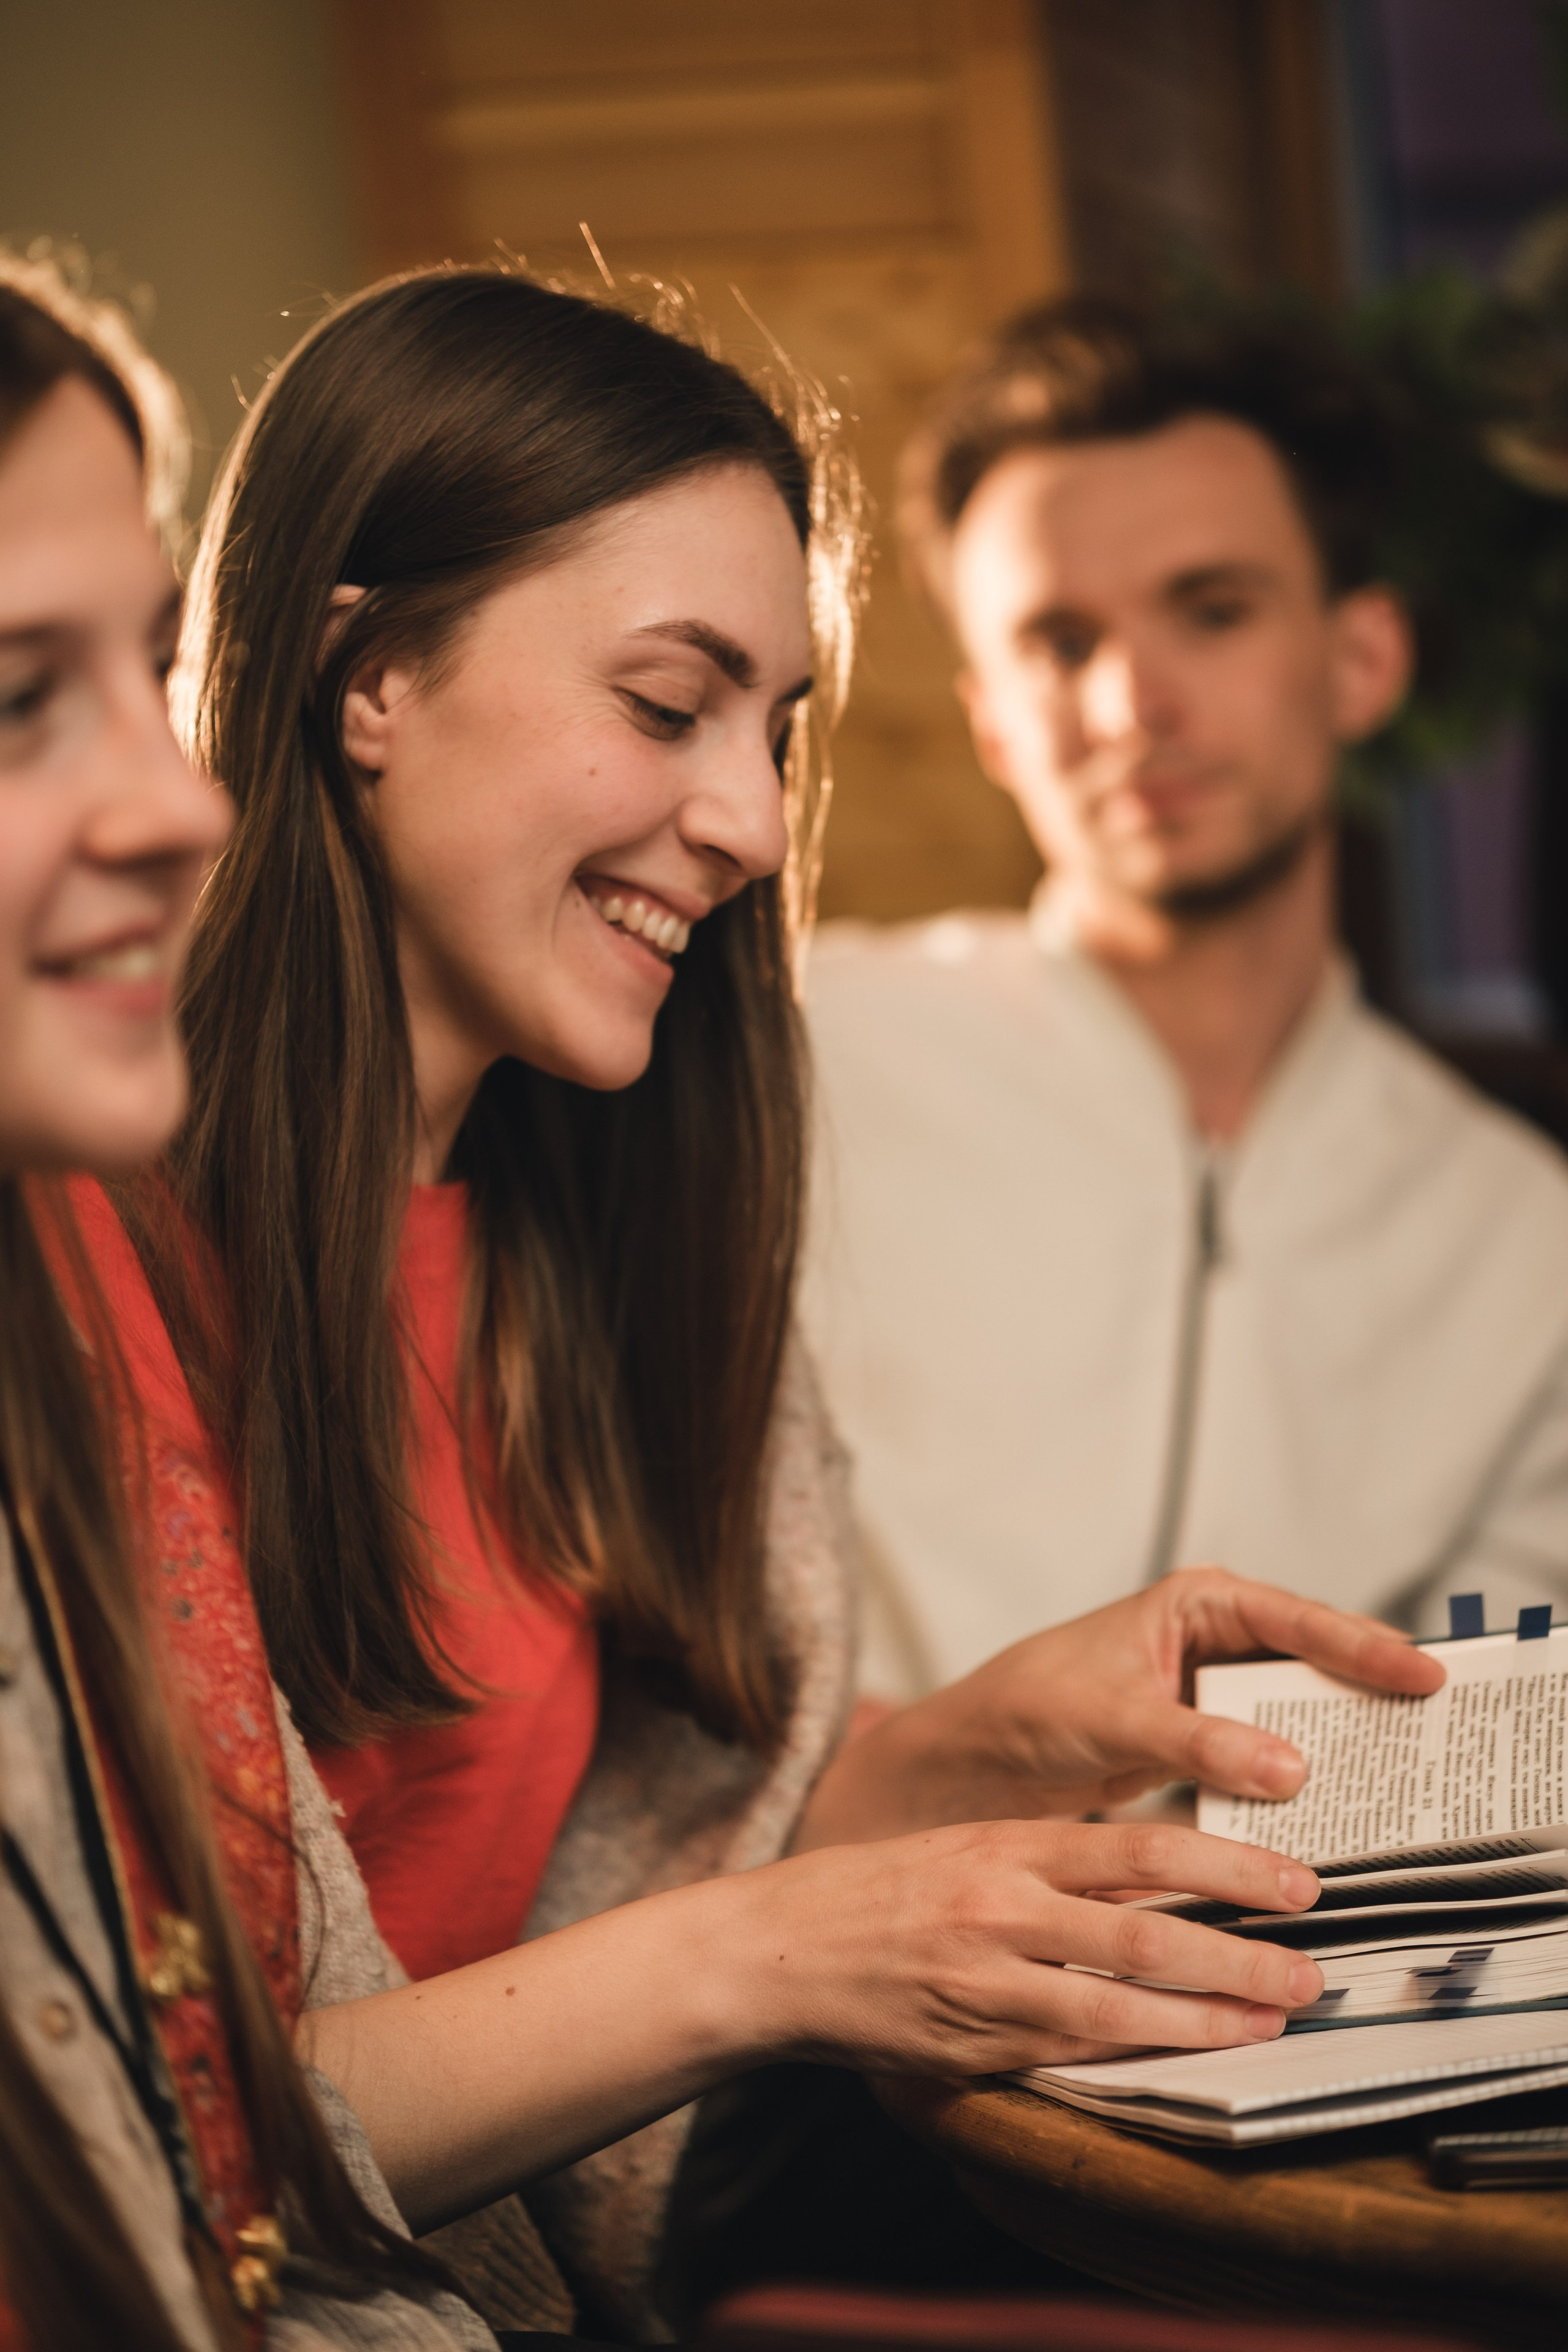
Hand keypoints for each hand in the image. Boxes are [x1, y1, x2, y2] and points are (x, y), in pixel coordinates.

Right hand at [304, 1815, 1325, 2226]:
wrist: (764, 1951)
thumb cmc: (865, 1894)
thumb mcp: (955, 1846)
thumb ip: (1037, 1858)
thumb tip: (1138, 1873)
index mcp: (1000, 1842)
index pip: (1132, 1845)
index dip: (1220, 1860)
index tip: (1290, 1875)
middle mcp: (1000, 1903)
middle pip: (1144, 1924)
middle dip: (1239, 1944)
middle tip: (1311, 1958)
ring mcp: (984, 1977)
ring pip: (1119, 1997)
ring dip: (1209, 2012)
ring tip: (1277, 2014)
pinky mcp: (967, 2039)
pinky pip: (1067, 2050)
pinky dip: (1135, 2055)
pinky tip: (1186, 2057)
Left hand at [798, 1565, 1445, 1845]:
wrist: (979, 1759)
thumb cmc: (1028, 1707)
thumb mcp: (1112, 1717)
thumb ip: (1198, 1740)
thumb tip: (1288, 1765)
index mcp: (1198, 1605)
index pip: (1298, 1618)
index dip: (1366, 1645)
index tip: (1424, 1675)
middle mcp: (1217, 1644)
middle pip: (1316, 1666)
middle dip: (1373, 1697)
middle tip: (1438, 1734)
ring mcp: (1219, 1700)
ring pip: (1302, 1718)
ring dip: (1344, 1749)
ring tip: (1406, 1783)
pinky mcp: (1212, 1752)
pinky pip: (1274, 1766)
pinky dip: (1302, 1792)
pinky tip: (1337, 1822)